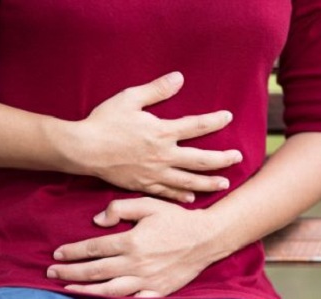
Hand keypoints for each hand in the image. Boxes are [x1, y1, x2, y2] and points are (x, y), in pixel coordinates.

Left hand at [47, 197, 234, 297]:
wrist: (207, 238)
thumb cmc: (177, 219)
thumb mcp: (149, 204)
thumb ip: (120, 207)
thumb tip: (97, 220)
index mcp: (131, 241)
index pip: (94, 249)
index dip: (73, 252)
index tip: (58, 254)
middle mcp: (136, 263)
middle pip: (96, 270)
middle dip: (71, 273)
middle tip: (51, 274)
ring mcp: (147, 280)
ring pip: (109, 290)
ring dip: (85, 291)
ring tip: (68, 292)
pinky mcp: (158, 290)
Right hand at [69, 72, 242, 202]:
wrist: (83, 150)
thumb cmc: (104, 122)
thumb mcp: (130, 99)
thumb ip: (157, 90)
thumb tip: (179, 78)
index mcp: (161, 132)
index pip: (196, 126)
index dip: (215, 121)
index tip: (228, 117)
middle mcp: (163, 155)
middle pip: (200, 160)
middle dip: (222, 159)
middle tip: (238, 158)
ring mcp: (154, 173)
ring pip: (188, 181)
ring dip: (208, 183)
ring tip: (224, 184)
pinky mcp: (142, 185)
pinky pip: (167, 193)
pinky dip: (181, 196)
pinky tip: (190, 198)